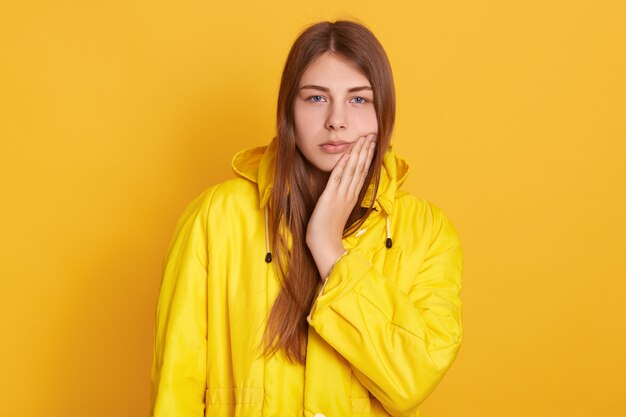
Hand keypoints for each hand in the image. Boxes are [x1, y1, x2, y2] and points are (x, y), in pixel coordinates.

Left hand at [306, 133, 376, 278]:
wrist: (325, 245)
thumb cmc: (328, 232)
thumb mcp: (338, 212)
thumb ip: (342, 200)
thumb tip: (344, 194)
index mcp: (351, 197)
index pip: (362, 172)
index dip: (367, 157)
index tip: (371, 144)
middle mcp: (349, 194)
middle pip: (361, 168)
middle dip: (366, 150)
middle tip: (372, 135)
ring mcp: (341, 195)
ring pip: (352, 170)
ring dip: (358, 153)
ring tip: (364, 139)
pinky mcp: (330, 197)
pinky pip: (338, 177)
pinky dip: (343, 165)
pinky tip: (347, 154)